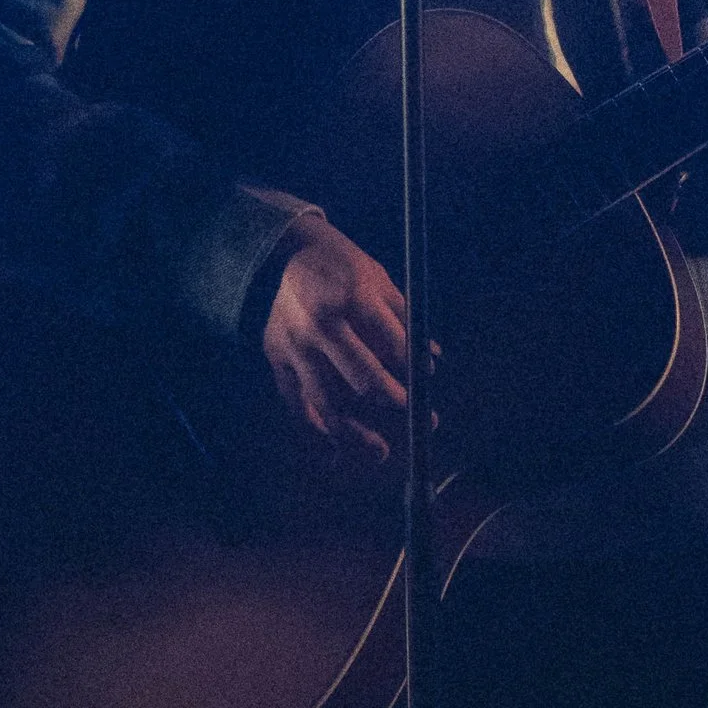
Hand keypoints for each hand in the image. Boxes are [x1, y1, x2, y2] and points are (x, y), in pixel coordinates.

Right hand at [259, 213, 424, 474]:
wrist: (287, 255)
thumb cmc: (343, 268)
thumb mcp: (380, 281)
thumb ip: (405, 320)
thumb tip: (430, 360)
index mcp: (351, 297)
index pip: (392, 344)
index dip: (413, 367)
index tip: (425, 383)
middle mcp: (320, 324)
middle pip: (362, 377)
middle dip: (394, 401)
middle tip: (418, 418)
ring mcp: (294, 345)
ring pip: (327, 401)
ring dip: (355, 433)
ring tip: (380, 452)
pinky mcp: (276, 359)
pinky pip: (296, 403)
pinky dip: (317, 427)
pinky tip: (338, 444)